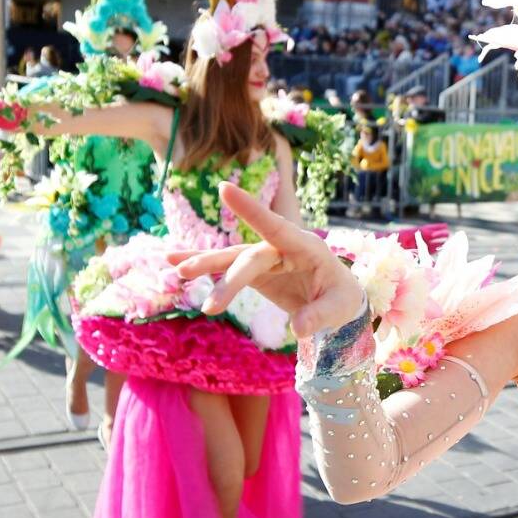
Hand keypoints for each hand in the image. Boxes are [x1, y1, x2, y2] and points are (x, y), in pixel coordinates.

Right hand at [171, 182, 363, 338]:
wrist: (337, 299)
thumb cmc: (342, 299)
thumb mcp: (340, 309)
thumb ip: (321, 316)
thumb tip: (298, 329)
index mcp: (306, 247)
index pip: (276, 227)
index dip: (251, 209)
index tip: (224, 188)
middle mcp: (282, 247)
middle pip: (248, 258)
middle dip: (229, 279)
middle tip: (210, 307)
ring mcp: (266, 256)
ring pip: (231, 258)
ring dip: (205, 264)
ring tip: (177, 270)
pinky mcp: (255, 270)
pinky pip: (225, 267)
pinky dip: (203, 265)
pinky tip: (175, 264)